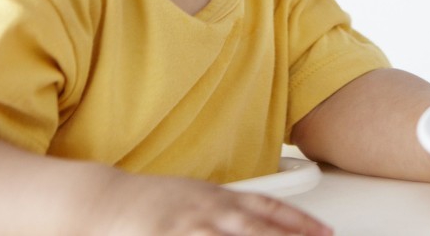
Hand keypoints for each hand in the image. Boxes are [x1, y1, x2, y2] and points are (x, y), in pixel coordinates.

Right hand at [91, 170, 331, 235]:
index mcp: (219, 197)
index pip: (269, 208)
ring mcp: (188, 227)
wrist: (104, 200)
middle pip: (258, 227)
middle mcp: (208, 211)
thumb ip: (227, 211)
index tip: (325, 231)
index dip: (300, 221)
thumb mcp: (196, 197)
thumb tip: (259, 219)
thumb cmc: (151, 202)